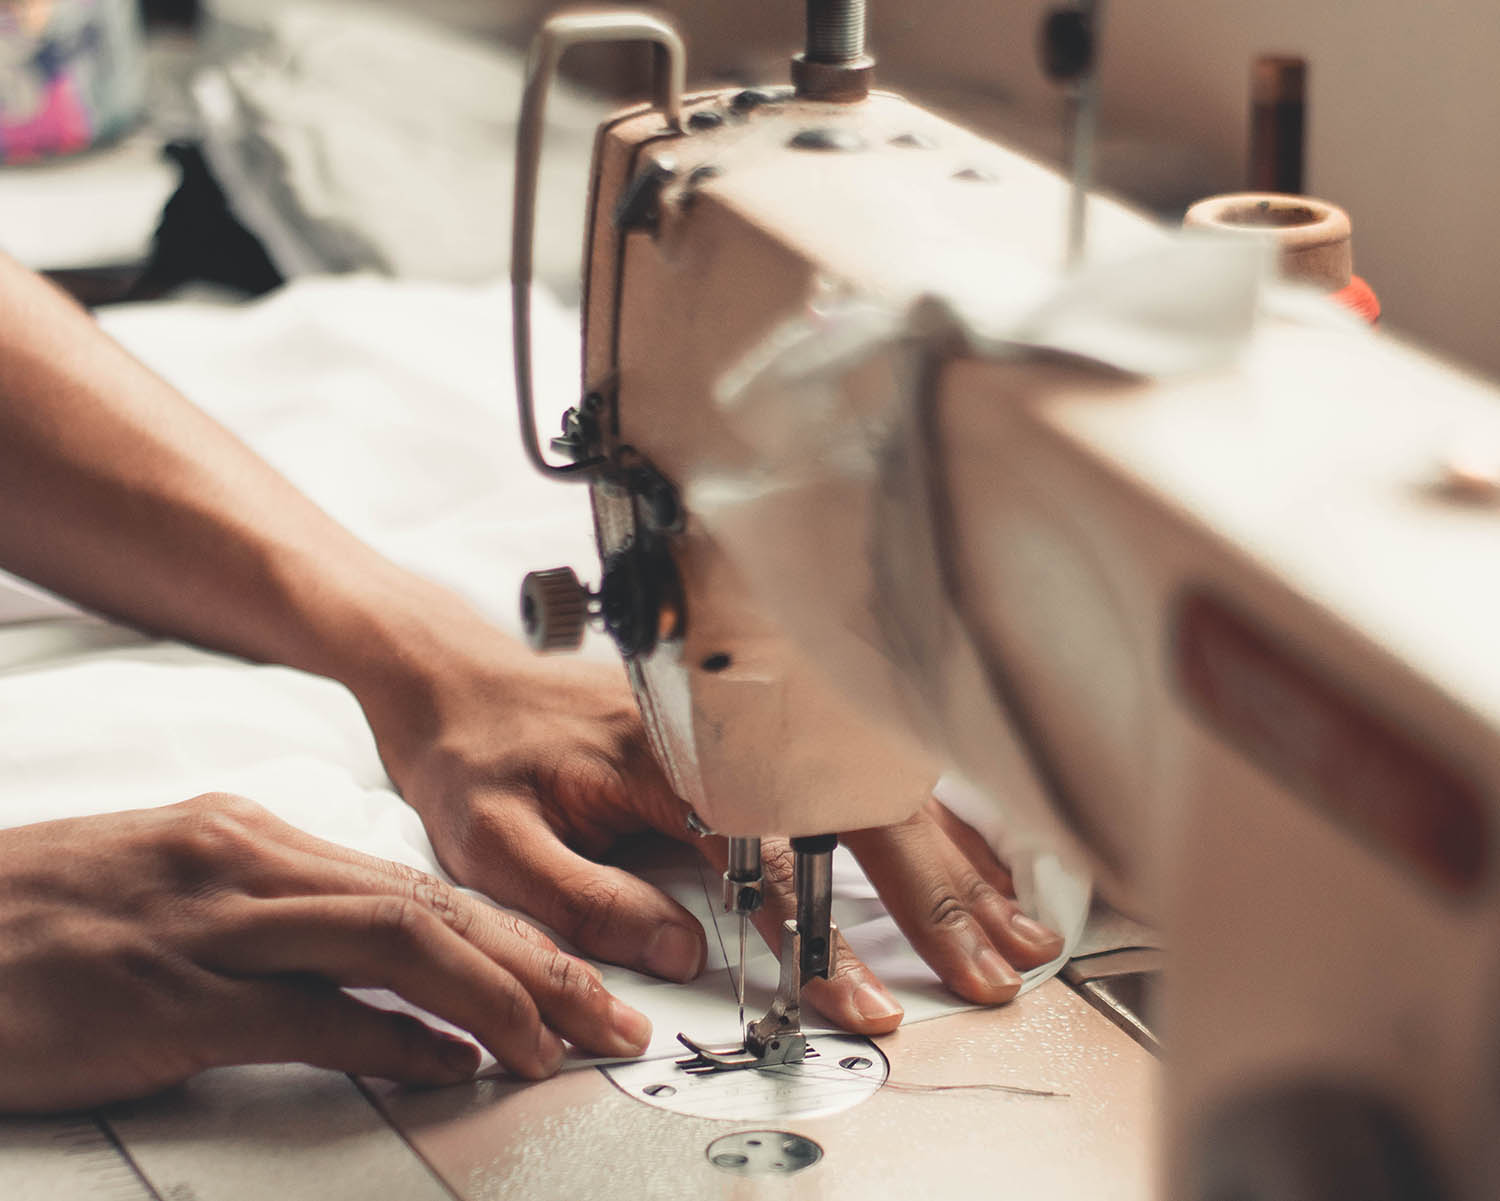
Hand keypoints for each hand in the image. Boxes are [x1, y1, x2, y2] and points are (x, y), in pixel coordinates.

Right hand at [0, 794, 652, 1113]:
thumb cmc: (51, 924)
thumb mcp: (179, 890)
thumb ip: (281, 918)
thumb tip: (389, 977)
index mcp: (255, 837)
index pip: (419, 884)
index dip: (514, 933)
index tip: (578, 976)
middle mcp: (249, 866)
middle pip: (430, 906)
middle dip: (538, 962)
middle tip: (610, 1017)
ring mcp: (212, 928)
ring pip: (394, 942)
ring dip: (495, 996)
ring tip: (558, 1046)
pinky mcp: (172, 1001)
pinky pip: (311, 1015)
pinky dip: (393, 1041)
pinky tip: (448, 1069)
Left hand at [375, 647, 1062, 1036]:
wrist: (454, 672)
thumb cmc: (473, 754)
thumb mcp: (494, 845)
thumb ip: (587, 900)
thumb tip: (682, 955)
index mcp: (665, 763)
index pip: (773, 863)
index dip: (827, 942)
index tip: (869, 1000)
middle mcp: (722, 732)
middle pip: (859, 810)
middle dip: (938, 893)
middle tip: (993, 965)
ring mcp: (745, 718)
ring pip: (873, 782)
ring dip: (952, 850)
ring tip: (1012, 915)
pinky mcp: (750, 719)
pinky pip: (855, 764)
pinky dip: (920, 810)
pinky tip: (966, 845)